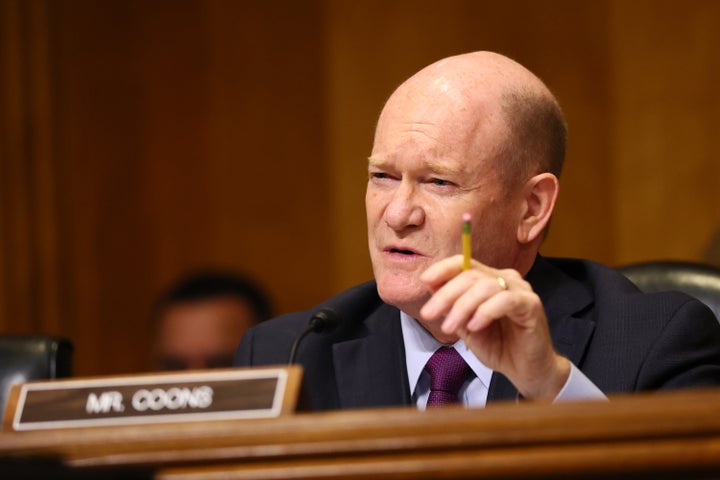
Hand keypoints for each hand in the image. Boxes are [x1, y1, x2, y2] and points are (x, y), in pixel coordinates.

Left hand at [419, 255, 569, 398]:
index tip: (425, 280)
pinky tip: (474, 326)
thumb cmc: (498, 346)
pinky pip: (505, 300)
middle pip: (470, 274)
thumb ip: (452, 305)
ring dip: (462, 307)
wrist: (524, 370)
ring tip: (450, 327)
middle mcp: (505, 278)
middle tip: (429, 314)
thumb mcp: (465, 325)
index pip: (464, 263)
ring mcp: (520, 289)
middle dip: (446, 295)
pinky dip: (485, 312)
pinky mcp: (531, 304)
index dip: (443, 268)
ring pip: (485, 286)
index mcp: (489, 279)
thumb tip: (431, 285)